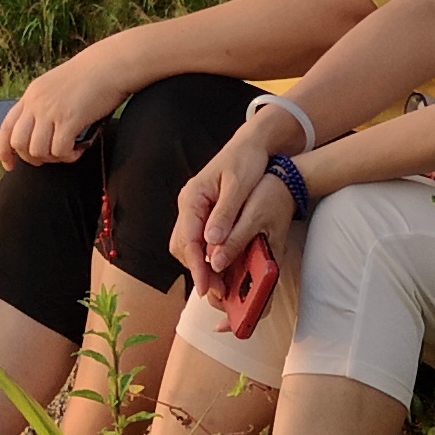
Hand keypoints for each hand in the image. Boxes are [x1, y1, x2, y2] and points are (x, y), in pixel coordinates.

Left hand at [0, 50, 132, 166]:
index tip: (9, 165)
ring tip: (68, 151)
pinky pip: (60, 150)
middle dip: (31, 158)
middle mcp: (36, 103)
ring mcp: (51, 111)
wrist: (110, 64)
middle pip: (18, 143)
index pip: (6, 128)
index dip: (4, 151)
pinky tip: (79, 149)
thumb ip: (44, 107)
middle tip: (50, 158)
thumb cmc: (90, 78)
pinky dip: (69, 156)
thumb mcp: (56, 88)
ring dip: (53, 158)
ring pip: (37, 151)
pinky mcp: (69, 118)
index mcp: (31, 96)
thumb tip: (41, 136)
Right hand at [173, 120, 299, 294]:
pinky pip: (197, 239)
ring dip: (200, 265)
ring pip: (187, 245)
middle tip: (216, 290)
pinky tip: (221, 265)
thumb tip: (211, 244)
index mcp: (192, 197)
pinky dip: (206, 255)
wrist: (251, 144)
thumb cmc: (246, 161)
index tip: (205, 286)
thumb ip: (225, 215)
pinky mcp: (203, 213)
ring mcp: (193, 209)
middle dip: (196, 269)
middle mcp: (188, 204)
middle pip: (183, 245)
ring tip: (220, 283)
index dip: (196, 265)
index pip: (188, 239)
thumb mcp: (239, 187)